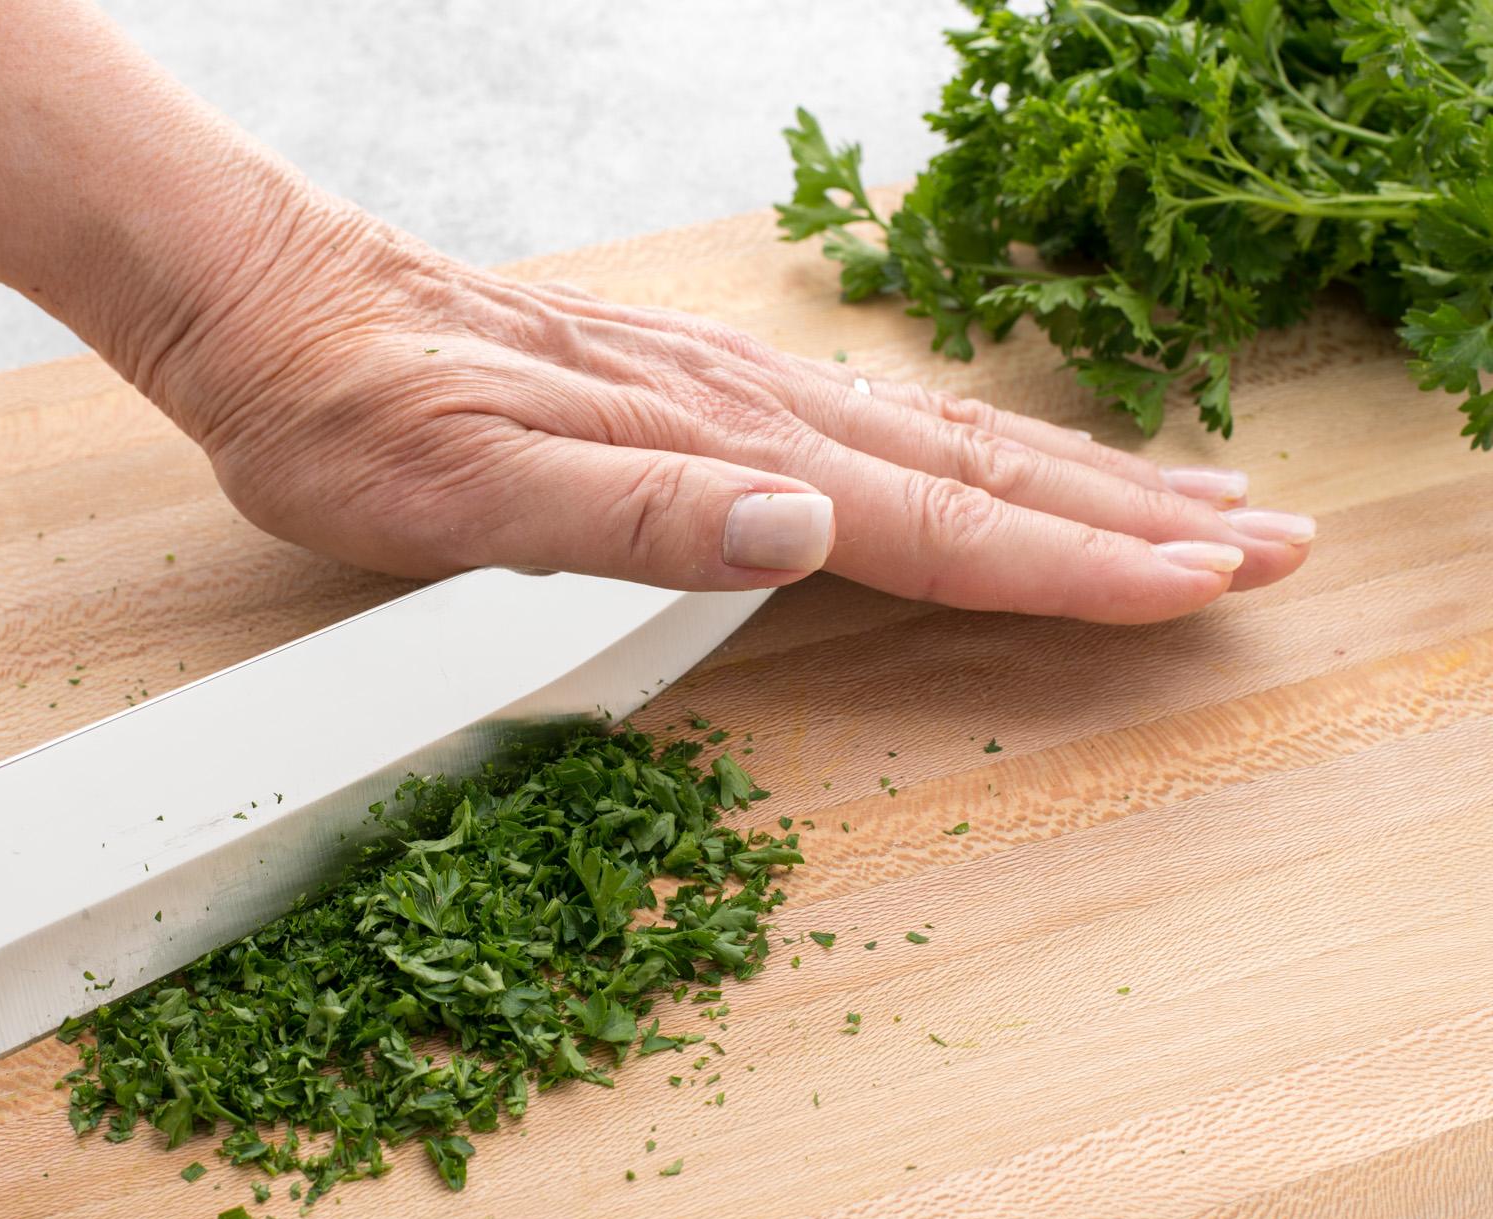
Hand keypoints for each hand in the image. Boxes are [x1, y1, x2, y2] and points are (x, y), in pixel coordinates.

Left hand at [131, 206, 1311, 623]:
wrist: (279, 311)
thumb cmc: (350, 417)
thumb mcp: (459, 493)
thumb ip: (633, 519)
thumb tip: (800, 528)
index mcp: (706, 448)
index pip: (924, 520)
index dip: (1064, 565)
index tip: (1191, 587)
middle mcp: (736, 409)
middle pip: (968, 471)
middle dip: (1120, 517)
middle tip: (1258, 545)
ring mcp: (719, 390)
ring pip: (934, 442)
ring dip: (1070, 482)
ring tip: (1182, 504)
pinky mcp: (688, 386)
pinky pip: (866, 424)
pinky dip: (963, 455)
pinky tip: (992, 465)